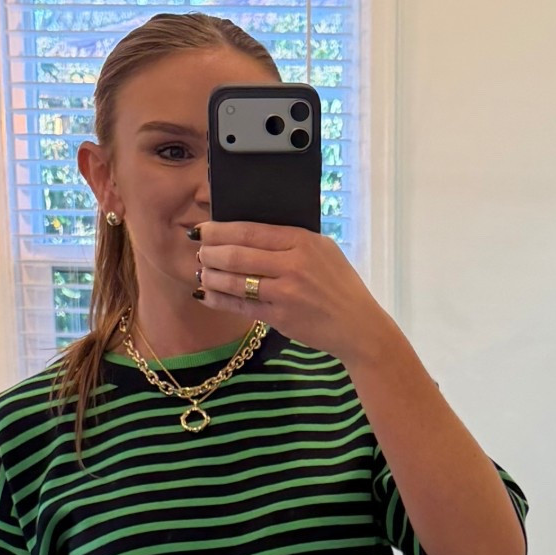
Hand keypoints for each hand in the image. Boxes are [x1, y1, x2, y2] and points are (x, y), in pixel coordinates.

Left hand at [193, 219, 385, 363]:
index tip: (204, 229)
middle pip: (238, 254)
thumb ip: (292, 241)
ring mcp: (285, 292)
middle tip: (198, 250)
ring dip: (211, 276)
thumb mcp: (323, 251)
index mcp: (303, 241)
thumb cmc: (340, 286)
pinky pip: (242, 306)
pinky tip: (207, 295)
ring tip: (200, 272)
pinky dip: (220, 300)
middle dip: (211, 252)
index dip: (221, 229)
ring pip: (236, 280)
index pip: (251, 230)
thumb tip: (253, 233)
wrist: (358, 325)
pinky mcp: (280, 317)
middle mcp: (292, 265)